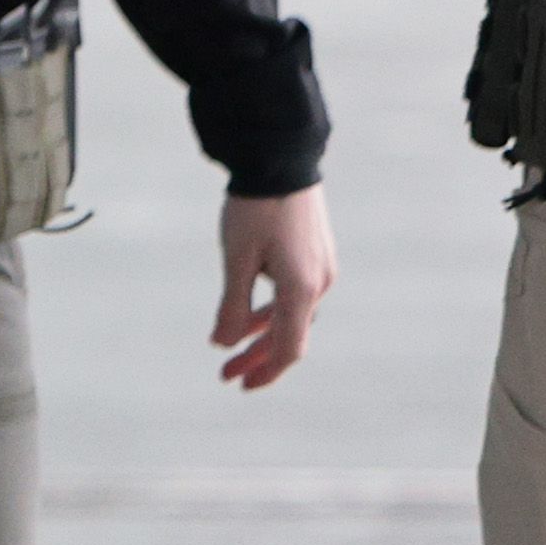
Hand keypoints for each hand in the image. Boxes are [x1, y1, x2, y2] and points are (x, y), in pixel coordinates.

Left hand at [211, 187, 335, 390]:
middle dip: (257, 357)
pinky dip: (271, 310)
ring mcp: (321, 269)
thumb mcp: (236, 259)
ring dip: (262, 334)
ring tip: (230, 346)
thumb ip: (233, 305)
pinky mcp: (316, 256)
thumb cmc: (255, 208)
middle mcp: (318, 283)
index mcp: (301, 288)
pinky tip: (247, 314)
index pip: (288, 348)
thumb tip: (224, 343)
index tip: (239, 383)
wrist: (281, 161)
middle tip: (226, 375)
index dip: (265, 371)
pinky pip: (294, 295)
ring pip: (292, 315)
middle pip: (290, 335)